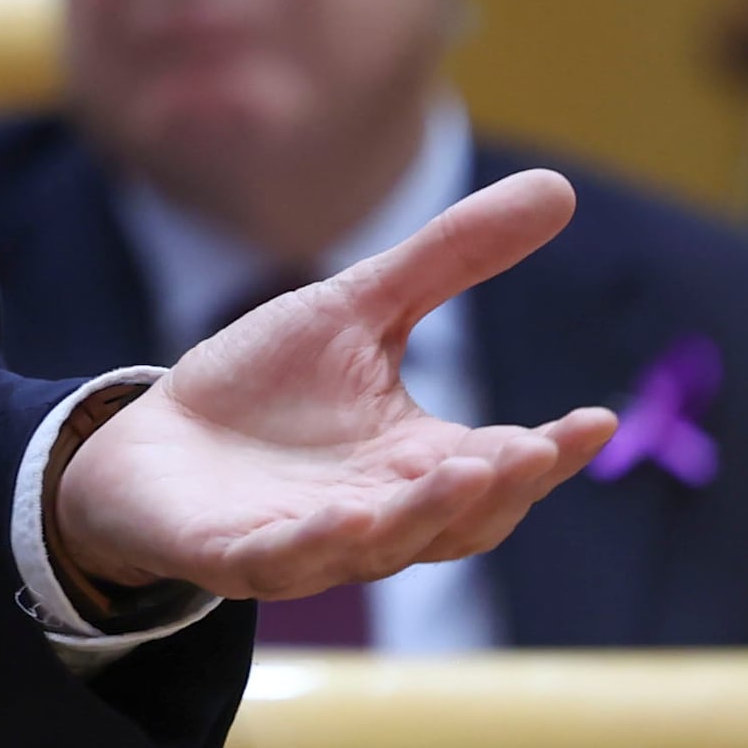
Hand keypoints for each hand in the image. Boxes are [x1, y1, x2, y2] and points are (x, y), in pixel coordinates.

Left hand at [48, 169, 617, 609]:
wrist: (150, 441)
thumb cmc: (263, 387)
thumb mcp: (358, 309)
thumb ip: (450, 259)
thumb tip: (560, 188)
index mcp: (414, 464)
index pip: (501, 469)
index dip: (551, 454)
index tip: (597, 420)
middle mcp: (375, 514)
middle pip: (456, 520)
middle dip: (498, 489)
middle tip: (535, 451)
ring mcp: (305, 542)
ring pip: (381, 546)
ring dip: (425, 514)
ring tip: (468, 470)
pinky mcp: (231, 555)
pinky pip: (280, 559)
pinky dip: (315, 542)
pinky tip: (349, 514)